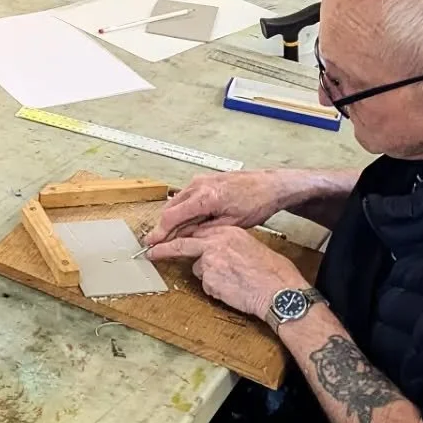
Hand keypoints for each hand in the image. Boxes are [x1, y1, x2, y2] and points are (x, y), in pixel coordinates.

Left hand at [146, 224, 304, 320]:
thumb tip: (212, 249)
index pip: (196, 231)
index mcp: (226, 230)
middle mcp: (215, 241)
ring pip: (198, 268)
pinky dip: (217, 289)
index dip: (184, 239)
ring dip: (210, 277)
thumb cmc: (272, 271)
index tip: (169, 240)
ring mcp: (209, 258)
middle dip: (163, 249)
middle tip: (150, 252)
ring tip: (235, 282)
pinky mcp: (209, 277)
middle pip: (182, 243)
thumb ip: (227, 244)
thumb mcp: (249, 246)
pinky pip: (207, 285)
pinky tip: (234, 290)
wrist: (279, 290)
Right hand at [148, 170, 297, 246]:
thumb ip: (205, 230)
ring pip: (176, 201)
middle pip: (170, 208)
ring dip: (171, 217)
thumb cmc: (256, 203)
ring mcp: (200, 180)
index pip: (172, 216)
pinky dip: (181, 209)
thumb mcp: (231, 224)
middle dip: (162, 226)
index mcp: (205, 197)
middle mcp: (198, 185)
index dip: (160, 232)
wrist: (270, 185)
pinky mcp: (204, 179)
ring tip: (170, 234)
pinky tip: (185, 221)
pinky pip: (185, 196)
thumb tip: (185, 238)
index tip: (152, 243)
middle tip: (156, 242)